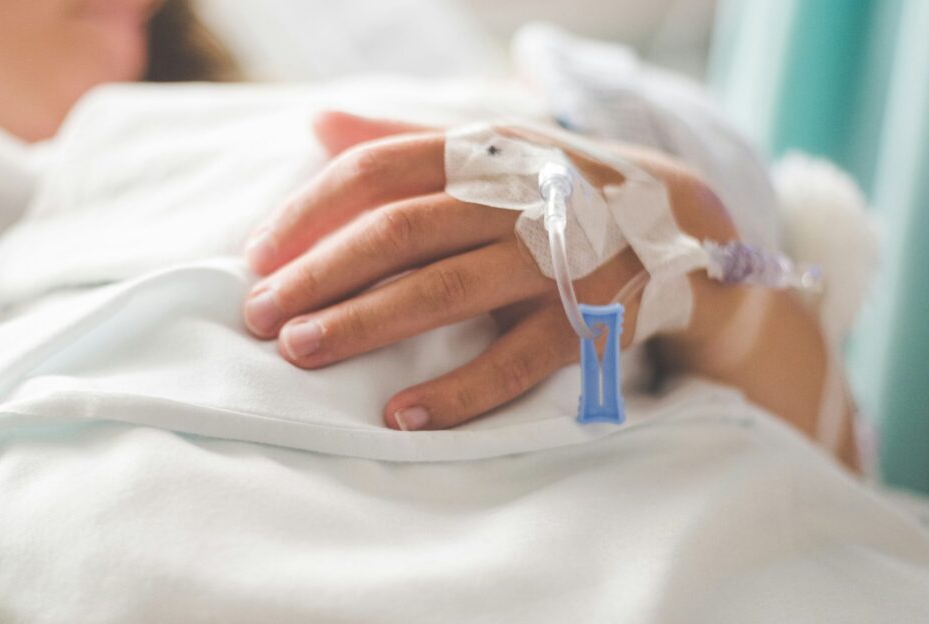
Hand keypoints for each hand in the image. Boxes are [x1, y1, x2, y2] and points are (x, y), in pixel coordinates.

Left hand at [240, 112, 667, 430]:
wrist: (678, 221)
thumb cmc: (550, 187)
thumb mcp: (486, 149)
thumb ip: (402, 139)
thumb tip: (316, 124)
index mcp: (480, 152)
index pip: (377, 170)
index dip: (308, 211)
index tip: (255, 256)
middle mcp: (514, 197)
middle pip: (400, 230)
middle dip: (320, 273)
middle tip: (259, 314)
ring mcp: (554, 258)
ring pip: (446, 289)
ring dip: (366, 323)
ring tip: (302, 351)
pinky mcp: (589, 318)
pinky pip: (516, 360)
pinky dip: (459, 390)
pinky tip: (401, 414)